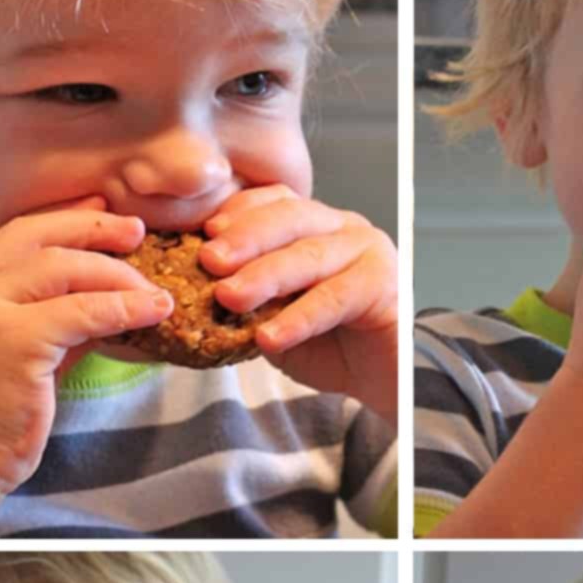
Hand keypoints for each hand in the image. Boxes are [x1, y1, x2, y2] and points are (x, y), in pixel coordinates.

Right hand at [0, 198, 171, 514]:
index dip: (65, 221)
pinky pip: (82, 312)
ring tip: (154, 291)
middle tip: (138, 234)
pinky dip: (123, 308)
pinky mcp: (11, 342)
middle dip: (94, 231)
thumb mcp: (17, 356)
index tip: (104, 216)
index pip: (14, 234)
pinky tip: (153, 312)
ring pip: (62, 269)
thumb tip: (107, 302)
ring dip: (117, 275)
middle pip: (37, 238)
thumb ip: (52, 323)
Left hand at [200, 186, 396, 424]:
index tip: (205, 233)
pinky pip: (333, 298)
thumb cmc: (334, 347)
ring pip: (308, 255)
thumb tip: (196, 296)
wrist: (387, 379)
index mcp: (316, 226)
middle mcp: (343, 229)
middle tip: (209, 261)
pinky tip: (270, 337)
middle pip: (289, 219)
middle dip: (245, 238)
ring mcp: (367, 251)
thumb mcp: (277, 319)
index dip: (240, 212)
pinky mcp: (384, 284)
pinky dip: (298, 318)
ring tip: (228, 297)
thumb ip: (249, 302)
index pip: (276, 202)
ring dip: (264, 275)